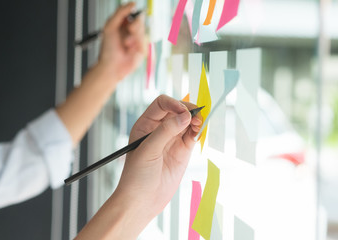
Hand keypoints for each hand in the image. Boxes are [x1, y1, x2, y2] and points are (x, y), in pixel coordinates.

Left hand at [98, 2, 145, 81]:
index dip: (134, 15)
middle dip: (135, 25)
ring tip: (126, 44)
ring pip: (143, 31)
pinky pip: (145, 42)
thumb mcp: (110, 26)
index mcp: (123, 26)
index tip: (131, 17)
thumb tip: (133, 3)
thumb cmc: (108, 49)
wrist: (111, 66)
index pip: (133, 15)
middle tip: (129, 29)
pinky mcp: (142, 50)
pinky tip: (130, 51)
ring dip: (135, 36)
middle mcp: (131, 33)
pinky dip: (138, 45)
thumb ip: (121, 12)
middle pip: (140, 21)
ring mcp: (137, 41)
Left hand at [115, 95, 201, 234]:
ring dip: (196, 120)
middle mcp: (159, 129)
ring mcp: (172, 139)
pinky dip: (198, 131)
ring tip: (200, 124)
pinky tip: (199, 132)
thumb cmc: (136, 176)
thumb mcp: (148, 151)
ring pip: (187, 122)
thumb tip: (185, 116)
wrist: (142, 201)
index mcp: (145, 124)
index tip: (184, 112)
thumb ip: (166, 131)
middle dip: (188, 110)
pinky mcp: (182, 151)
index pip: (161, 104)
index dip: (174, 104)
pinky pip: (192, 135)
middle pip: (177, 110)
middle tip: (197, 116)